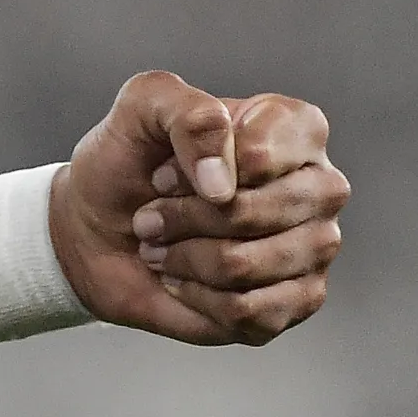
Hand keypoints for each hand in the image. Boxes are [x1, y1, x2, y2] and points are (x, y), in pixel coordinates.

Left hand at [50, 71, 346, 346]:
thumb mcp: (143, 105)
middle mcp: (320, 187)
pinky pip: (250, 311)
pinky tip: (183, 280)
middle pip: (256, 212)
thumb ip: (190, 113)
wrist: (97, 229)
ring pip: (247, 265)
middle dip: (186, 217)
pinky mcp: (297, 301)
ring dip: (184, 258)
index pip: (260, 154)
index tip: (163, 171)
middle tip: (152, 215)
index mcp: (296, 128)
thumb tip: (223, 185)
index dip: (197, 166)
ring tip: (161, 246)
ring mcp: (314, 247)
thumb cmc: (128, 163)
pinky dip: (198, 297)